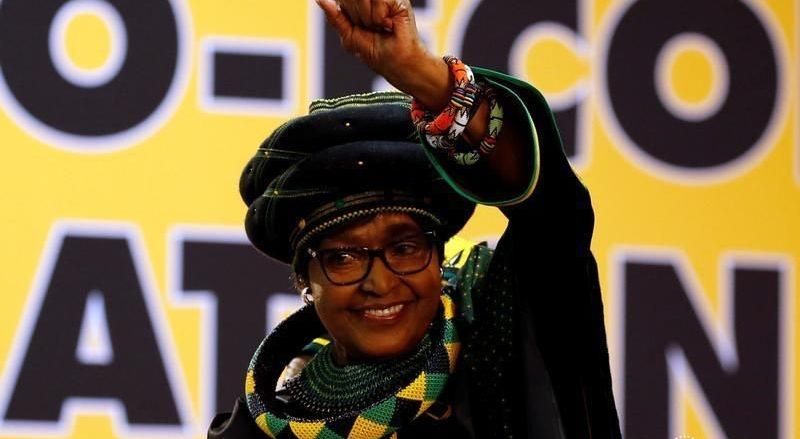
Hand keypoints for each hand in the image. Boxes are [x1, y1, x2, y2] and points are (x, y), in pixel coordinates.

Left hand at [316, 0, 450, 108]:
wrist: (397, 63)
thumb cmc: (376, 52)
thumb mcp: (348, 36)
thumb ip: (334, 17)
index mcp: (358, 4)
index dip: (349, 15)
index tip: (361, 28)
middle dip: (358, 17)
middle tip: (372, 29)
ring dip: (369, 18)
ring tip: (381, 27)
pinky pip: (378, 0)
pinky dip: (380, 17)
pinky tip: (389, 24)